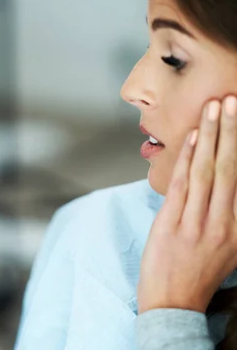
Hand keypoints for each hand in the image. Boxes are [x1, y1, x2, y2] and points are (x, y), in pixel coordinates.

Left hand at [138, 96, 236, 313]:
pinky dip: (188, 157)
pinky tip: (194, 135)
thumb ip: (234, 215)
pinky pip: (182, 184)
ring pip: (207, 170)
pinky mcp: (171, 223)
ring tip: (216, 107)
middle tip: (234, 100)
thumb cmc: (199, 271)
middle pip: (231, 167)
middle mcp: (225, 224)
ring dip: (212, 135)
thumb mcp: (230, 247)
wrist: (172, 302)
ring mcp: (197, 223)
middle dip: (233, 130)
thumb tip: (231, 179)